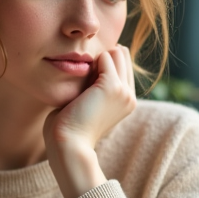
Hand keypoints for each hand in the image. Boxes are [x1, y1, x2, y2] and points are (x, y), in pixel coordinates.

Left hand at [44, 45, 135, 197]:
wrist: (68, 145)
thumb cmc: (68, 126)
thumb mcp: (86, 102)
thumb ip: (92, 85)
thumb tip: (91, 62)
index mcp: (126, 101)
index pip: (122, 64)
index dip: (101, 64)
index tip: (84, 81)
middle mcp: (129, 96)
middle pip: (122, 54)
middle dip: (101, 59)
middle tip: (82, 79)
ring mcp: (124, 91)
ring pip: (116, 52)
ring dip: (96, 60)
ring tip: (82, 82)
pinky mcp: (113, 86)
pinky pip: (105, 56)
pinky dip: (90, 63)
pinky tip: (80, 82)